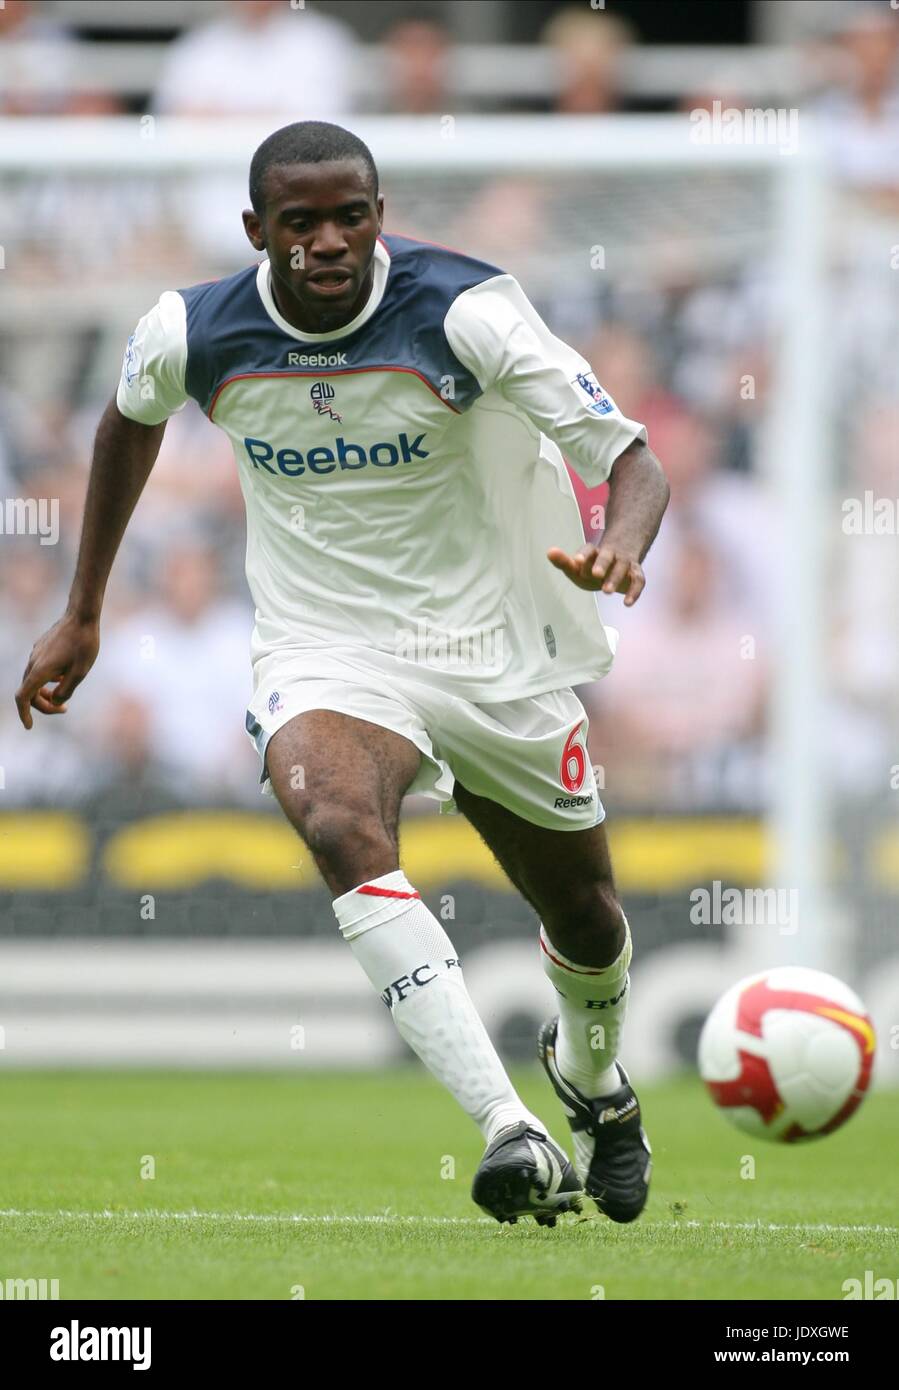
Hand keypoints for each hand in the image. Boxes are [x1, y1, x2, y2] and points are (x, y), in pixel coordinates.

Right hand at [15, 612, 100, 729]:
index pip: (23, 697)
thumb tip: (56, 700)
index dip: (24, 714)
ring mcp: (36, 654)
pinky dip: (47, 680)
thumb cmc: (84, 644)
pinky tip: (63, 676)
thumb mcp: (80, 672)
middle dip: (44, 705)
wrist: (82, 616)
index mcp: (40, 671)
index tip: (30, 726)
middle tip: (65, 710)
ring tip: (65, 696)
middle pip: (30, 692)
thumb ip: (66, 690)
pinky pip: (39, 669)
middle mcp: (33, 662)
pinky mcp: (41, 648)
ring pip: (34, 680)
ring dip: (46, 693)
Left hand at [547, 540, 645, 605]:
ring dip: (615, 578)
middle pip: (607, 556)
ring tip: (606, 591)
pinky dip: (634, 591)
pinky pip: (638, 581)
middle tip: (595, 574)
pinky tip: (627, 603)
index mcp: (594, 552)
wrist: (620, 559)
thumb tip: (549, 552)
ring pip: (622, 567)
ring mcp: (625, 563)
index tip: (577, 561)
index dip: (584, 555)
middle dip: (602, 564)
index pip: (589, 549)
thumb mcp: (577, 566)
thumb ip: (564, 562)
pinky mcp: (636, 574)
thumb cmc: (592, 567)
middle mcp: (611, 554)